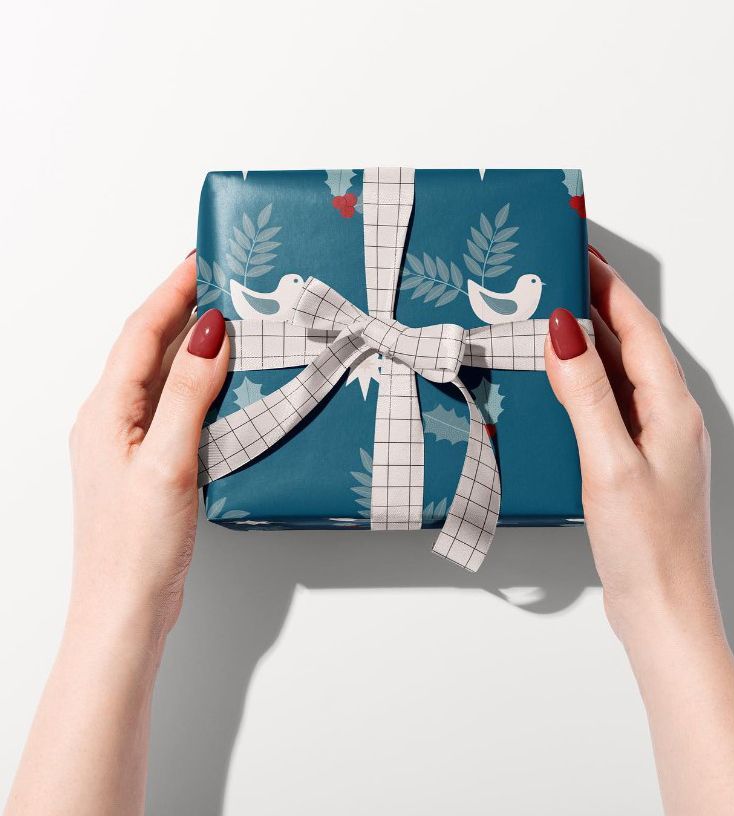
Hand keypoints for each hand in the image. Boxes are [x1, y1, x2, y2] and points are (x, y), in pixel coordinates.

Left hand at [68, 253, 227, 638]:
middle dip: (181, 308)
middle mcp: (111, 420)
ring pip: (160, 376)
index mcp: (107, 412)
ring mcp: (127, 443)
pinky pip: (171, 405)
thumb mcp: (168, 461)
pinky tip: (221, 385)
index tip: (202, 259)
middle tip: (221, 280)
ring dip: (190, 343)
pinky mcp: (147, 463)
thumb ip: (187, 394)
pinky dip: (196, 383)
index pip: (141, 332)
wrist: (124, 608)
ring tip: (227, 320)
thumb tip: (209, 332)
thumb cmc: (137, 544)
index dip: (171, 291)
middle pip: (147, 347)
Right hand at [544, 248, 733, 814]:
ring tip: (553, 319)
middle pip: (631, 345)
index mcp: (671, 409)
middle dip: (597, 306)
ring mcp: (654, 442)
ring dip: (590, 344)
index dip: (609, 287)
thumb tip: (566, 330)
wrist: (663, 611)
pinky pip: (611, 405)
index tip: (580, 252)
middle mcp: (669, 418)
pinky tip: (561, 385)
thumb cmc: (646, 545)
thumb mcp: (609, 462)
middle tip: (558, 276)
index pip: (637, 329)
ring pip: (620, 375)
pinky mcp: (637, 463)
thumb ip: (586, 393)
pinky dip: (586, 383)